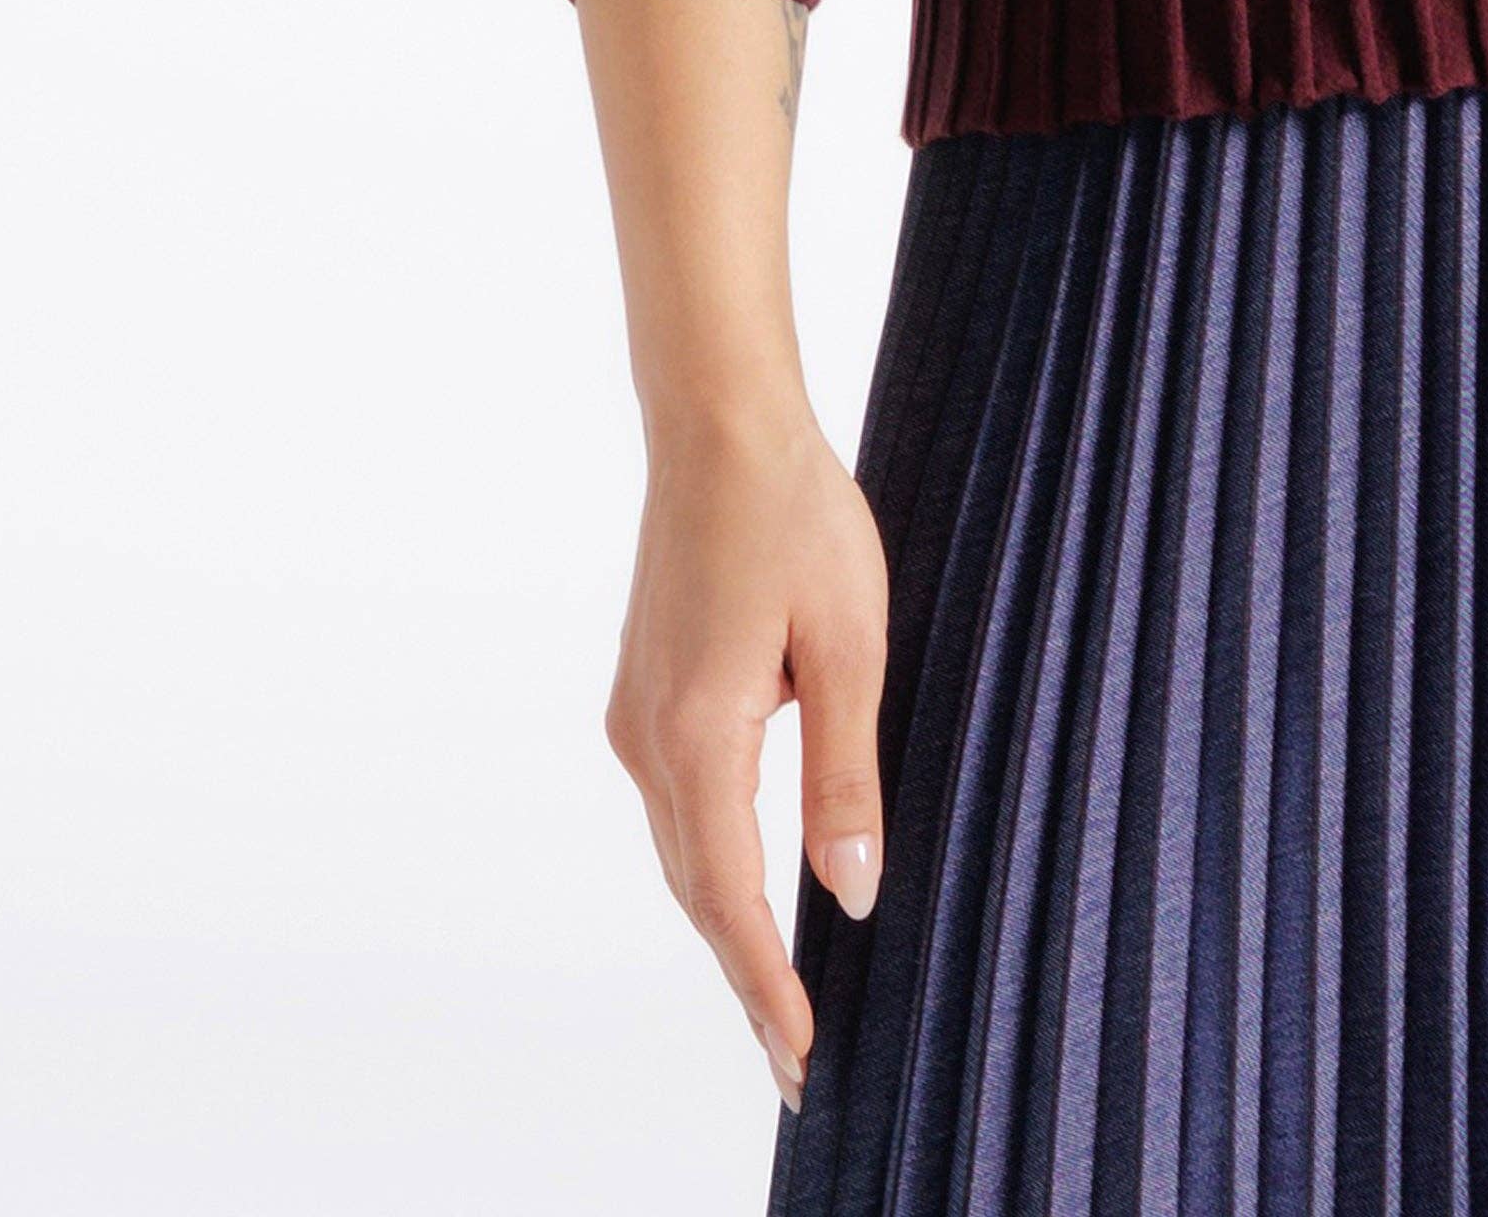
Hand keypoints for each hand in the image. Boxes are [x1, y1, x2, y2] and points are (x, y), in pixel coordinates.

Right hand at [603, 394, 890, 1114]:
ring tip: (778, 994)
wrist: (718, 424)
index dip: (767, 986)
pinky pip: (679, 804)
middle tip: (795, 1062)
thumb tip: (850, 889)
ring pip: (684, 852)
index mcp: (698, 736)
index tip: (800, 1063)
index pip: (731, 900)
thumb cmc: (796, 517)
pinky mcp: (643, 691)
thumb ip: (845, 773)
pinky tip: (747, 884)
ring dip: (725, 924)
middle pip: (697, 892)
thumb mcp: (849, 644)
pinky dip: (710, 862)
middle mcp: (649, 740)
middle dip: (745, 978)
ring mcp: (637, 715)